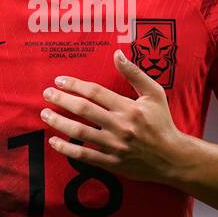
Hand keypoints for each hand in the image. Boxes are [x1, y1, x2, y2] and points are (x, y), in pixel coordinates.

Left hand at [39, 49, 188, 183]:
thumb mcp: (154, 94)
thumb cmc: (162, 123)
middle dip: (61, 100)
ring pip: (80, 132)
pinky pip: (84, 155)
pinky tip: (53, 141)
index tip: (59, 80)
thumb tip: (117, 54)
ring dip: (59, 122)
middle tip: (46, 94)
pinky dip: (66, 148)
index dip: (74, 85)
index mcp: (128, 107)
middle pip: (83, 109)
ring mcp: (114, 146)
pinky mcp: (111, 163)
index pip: (95, 92)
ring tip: (45, 114)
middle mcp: (120, 126)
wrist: (172, 158)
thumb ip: (134, 73)